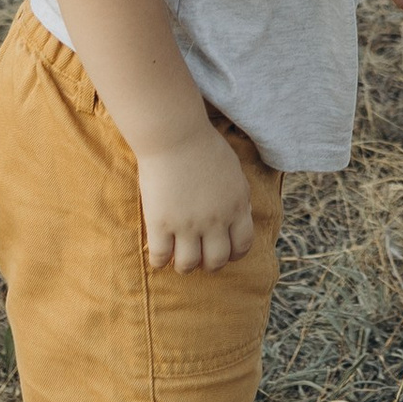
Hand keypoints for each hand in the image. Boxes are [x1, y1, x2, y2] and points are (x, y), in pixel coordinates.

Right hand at [136, 126, 255, 274]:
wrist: (175, 135)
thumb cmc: (203, 146)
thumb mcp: (234, 171)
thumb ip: (239, 196)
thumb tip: (241, 214)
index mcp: (236, 206)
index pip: (243, 244)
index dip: (234, 254)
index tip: (225, 252)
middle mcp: (215, 220)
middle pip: (217, 260)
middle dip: (210, 264)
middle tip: (201, 258)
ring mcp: (187, 224)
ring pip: (189, 264)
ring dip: (185, 266)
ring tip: (178, 259)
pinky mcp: (161, 223)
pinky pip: (160, 256)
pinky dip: (160, 261)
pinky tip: (159, 255)